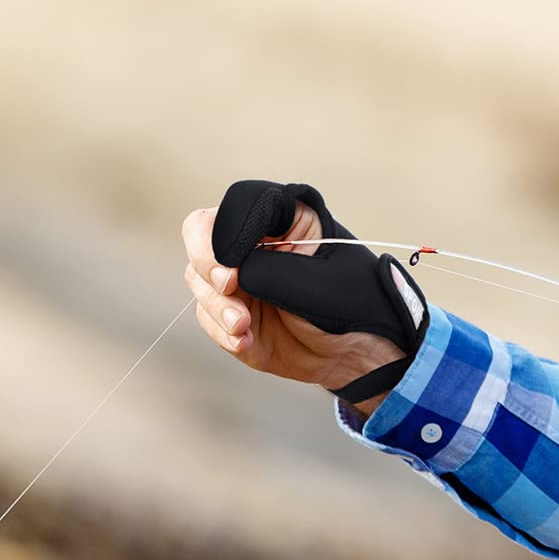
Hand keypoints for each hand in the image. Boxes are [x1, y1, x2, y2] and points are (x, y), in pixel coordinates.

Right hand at [182, 200, 404, 415]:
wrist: (360, 353)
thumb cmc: (353, 306)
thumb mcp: (313, 283)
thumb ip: (263, 270)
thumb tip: (222, 272)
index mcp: (284, 219)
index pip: (236, 206)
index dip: (222, 234)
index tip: (234, 268)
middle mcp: (256, 242)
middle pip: (202, 237)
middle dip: (208, 267)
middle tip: (229, 288)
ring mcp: (241, 276)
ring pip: (198, 278)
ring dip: (217, 306)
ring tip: (244, 328)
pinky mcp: (233, 310)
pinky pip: (207, 315)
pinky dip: (221, 332)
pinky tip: (246, 341)